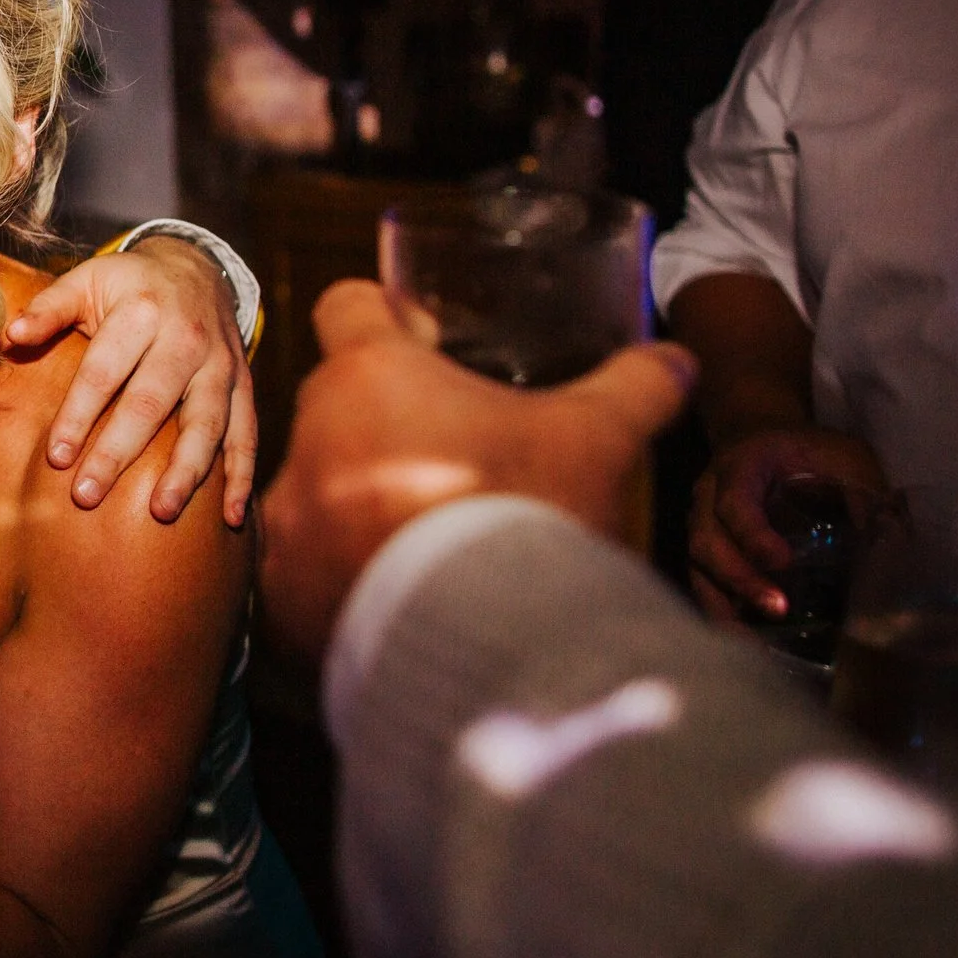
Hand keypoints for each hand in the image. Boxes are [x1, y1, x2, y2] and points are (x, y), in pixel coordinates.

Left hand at [3, 239, 254, 524]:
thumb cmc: (127, 285)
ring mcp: (220, 365)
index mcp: (141, 311)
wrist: (196, 267)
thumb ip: (48, 309)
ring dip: (185, 471)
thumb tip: (9, 336)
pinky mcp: (243, 385)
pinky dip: (242, 475)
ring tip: (160, 511)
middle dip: (117, 453)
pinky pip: (247, 433)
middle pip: (150, 404)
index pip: (104, 372)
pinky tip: (231, 516)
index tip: (56, 458)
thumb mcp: (87, 280)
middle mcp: (186, 339)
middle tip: (86, 496)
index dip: (78, 415)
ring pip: (206, 423)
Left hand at [258, 281, 695, 659]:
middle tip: (449, 456)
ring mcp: (289, 524)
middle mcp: (310, 440)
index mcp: (369, 378)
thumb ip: (634, 386)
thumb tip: (677, 359)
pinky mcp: (281, 598)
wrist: (494, 649)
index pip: (347, 308)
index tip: (424, 342)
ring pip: (316, 492)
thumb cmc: (535, 518)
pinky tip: (398, 594)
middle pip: (335, 407)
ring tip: (428, 537)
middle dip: (384, 424)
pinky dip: (340, 579)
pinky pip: (302, 572)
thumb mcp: (598, 440)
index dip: (385, 316)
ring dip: (359, 504)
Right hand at [688, 427, 883, 622]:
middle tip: (778, 609)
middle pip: (706, 541)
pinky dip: (721, 613)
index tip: (783, 563)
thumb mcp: (844, 458)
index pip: (734, 502)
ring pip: (698, 568)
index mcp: (741, 466)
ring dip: (726, 605)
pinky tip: (749, 641)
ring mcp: (701, 525)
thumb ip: (868, 496)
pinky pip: (702, 583)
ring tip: (757, 643)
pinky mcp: (706, 551)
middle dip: (739, 579)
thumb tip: (899, 546)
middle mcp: (708, 496)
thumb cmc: (809, 451)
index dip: (753, 535)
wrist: (764, 440)